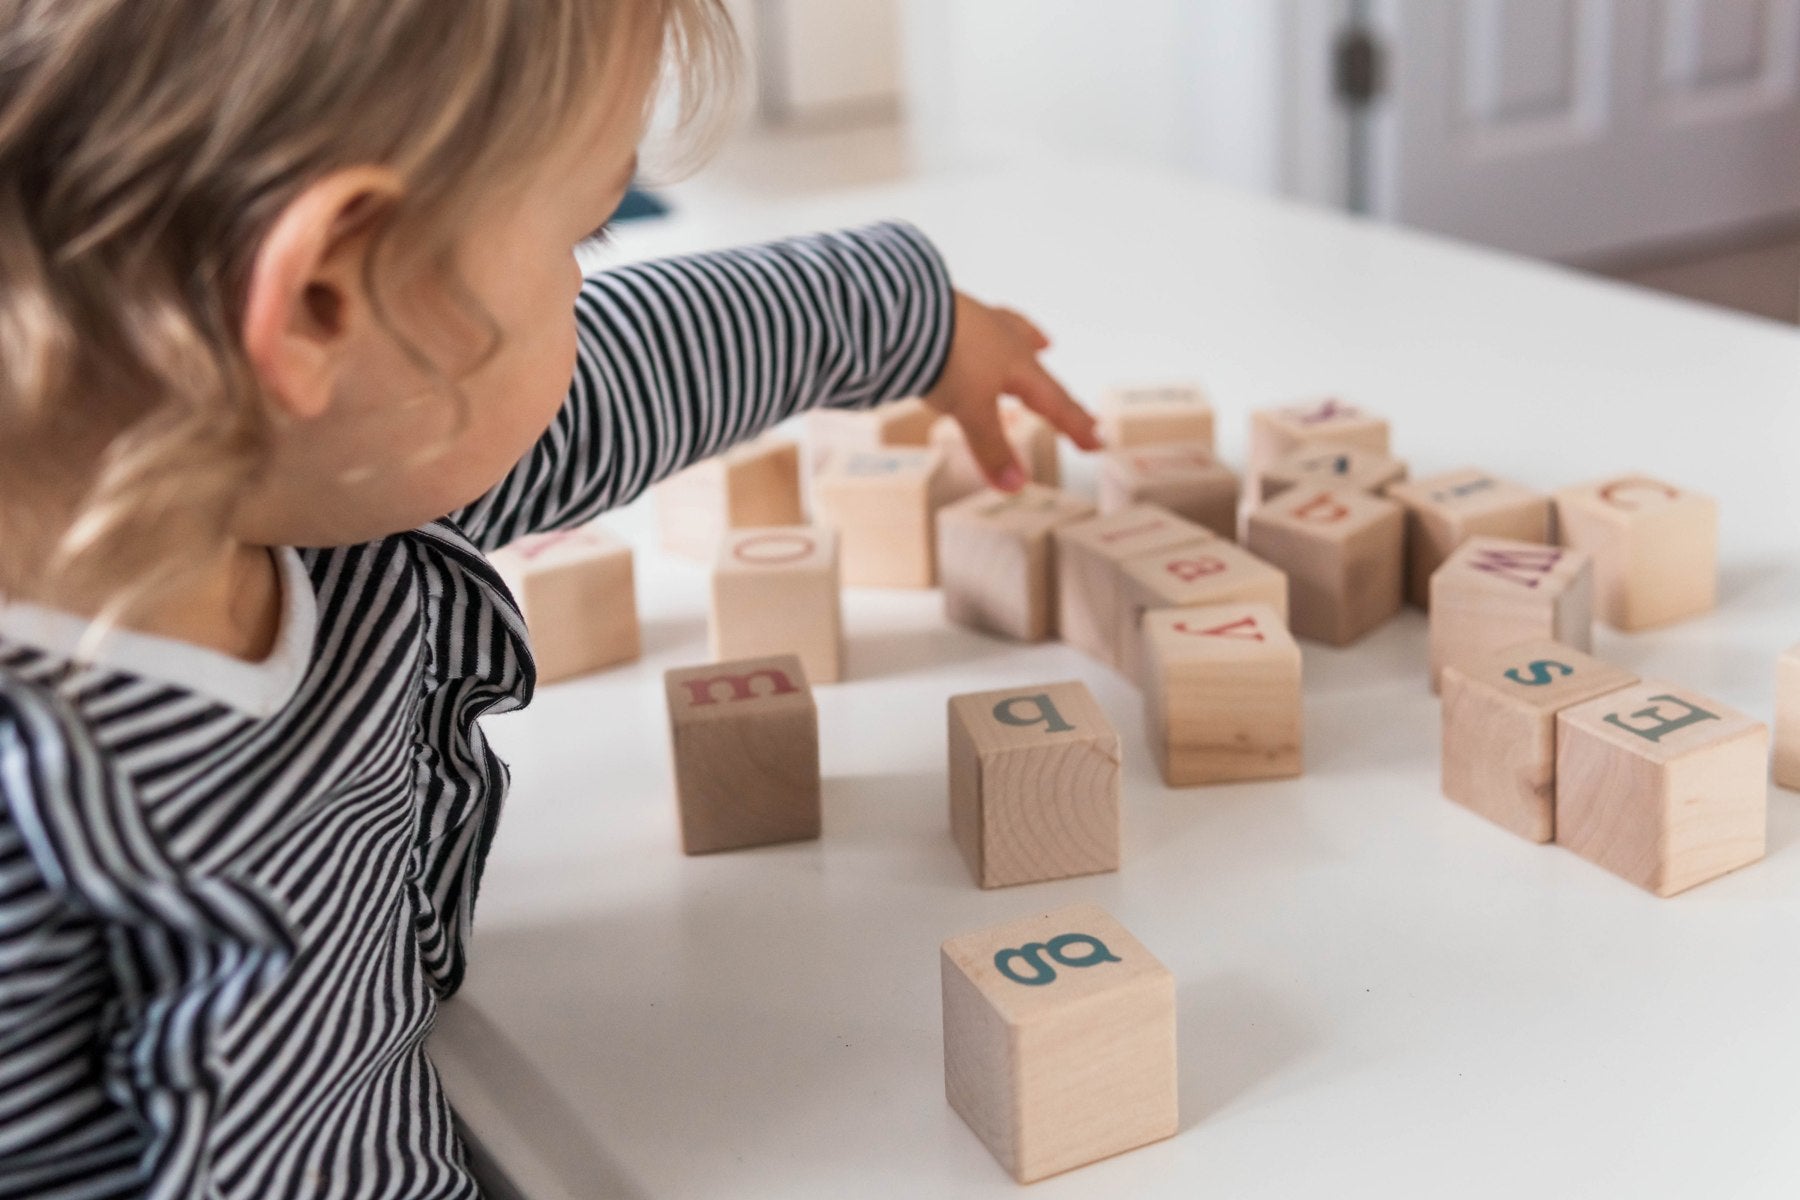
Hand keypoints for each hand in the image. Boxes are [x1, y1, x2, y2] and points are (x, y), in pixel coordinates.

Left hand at [924, 291, 1101, 491]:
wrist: (903, 311)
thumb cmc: (948, 358)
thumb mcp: (971, 411)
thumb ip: (992, 448)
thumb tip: (1015, 486)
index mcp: (1018, 364)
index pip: (1055, 402)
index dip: (1075, 424)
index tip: (1096, 441)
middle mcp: (1004, 339)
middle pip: (1038, 368)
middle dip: (1055, 391)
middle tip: (1074, 406)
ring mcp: (976, 321)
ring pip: (1012, 334)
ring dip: (1028, 345)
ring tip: (1041, 343)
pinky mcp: (946, 311)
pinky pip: (979, 322)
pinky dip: (988, 328)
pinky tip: (980, 322)